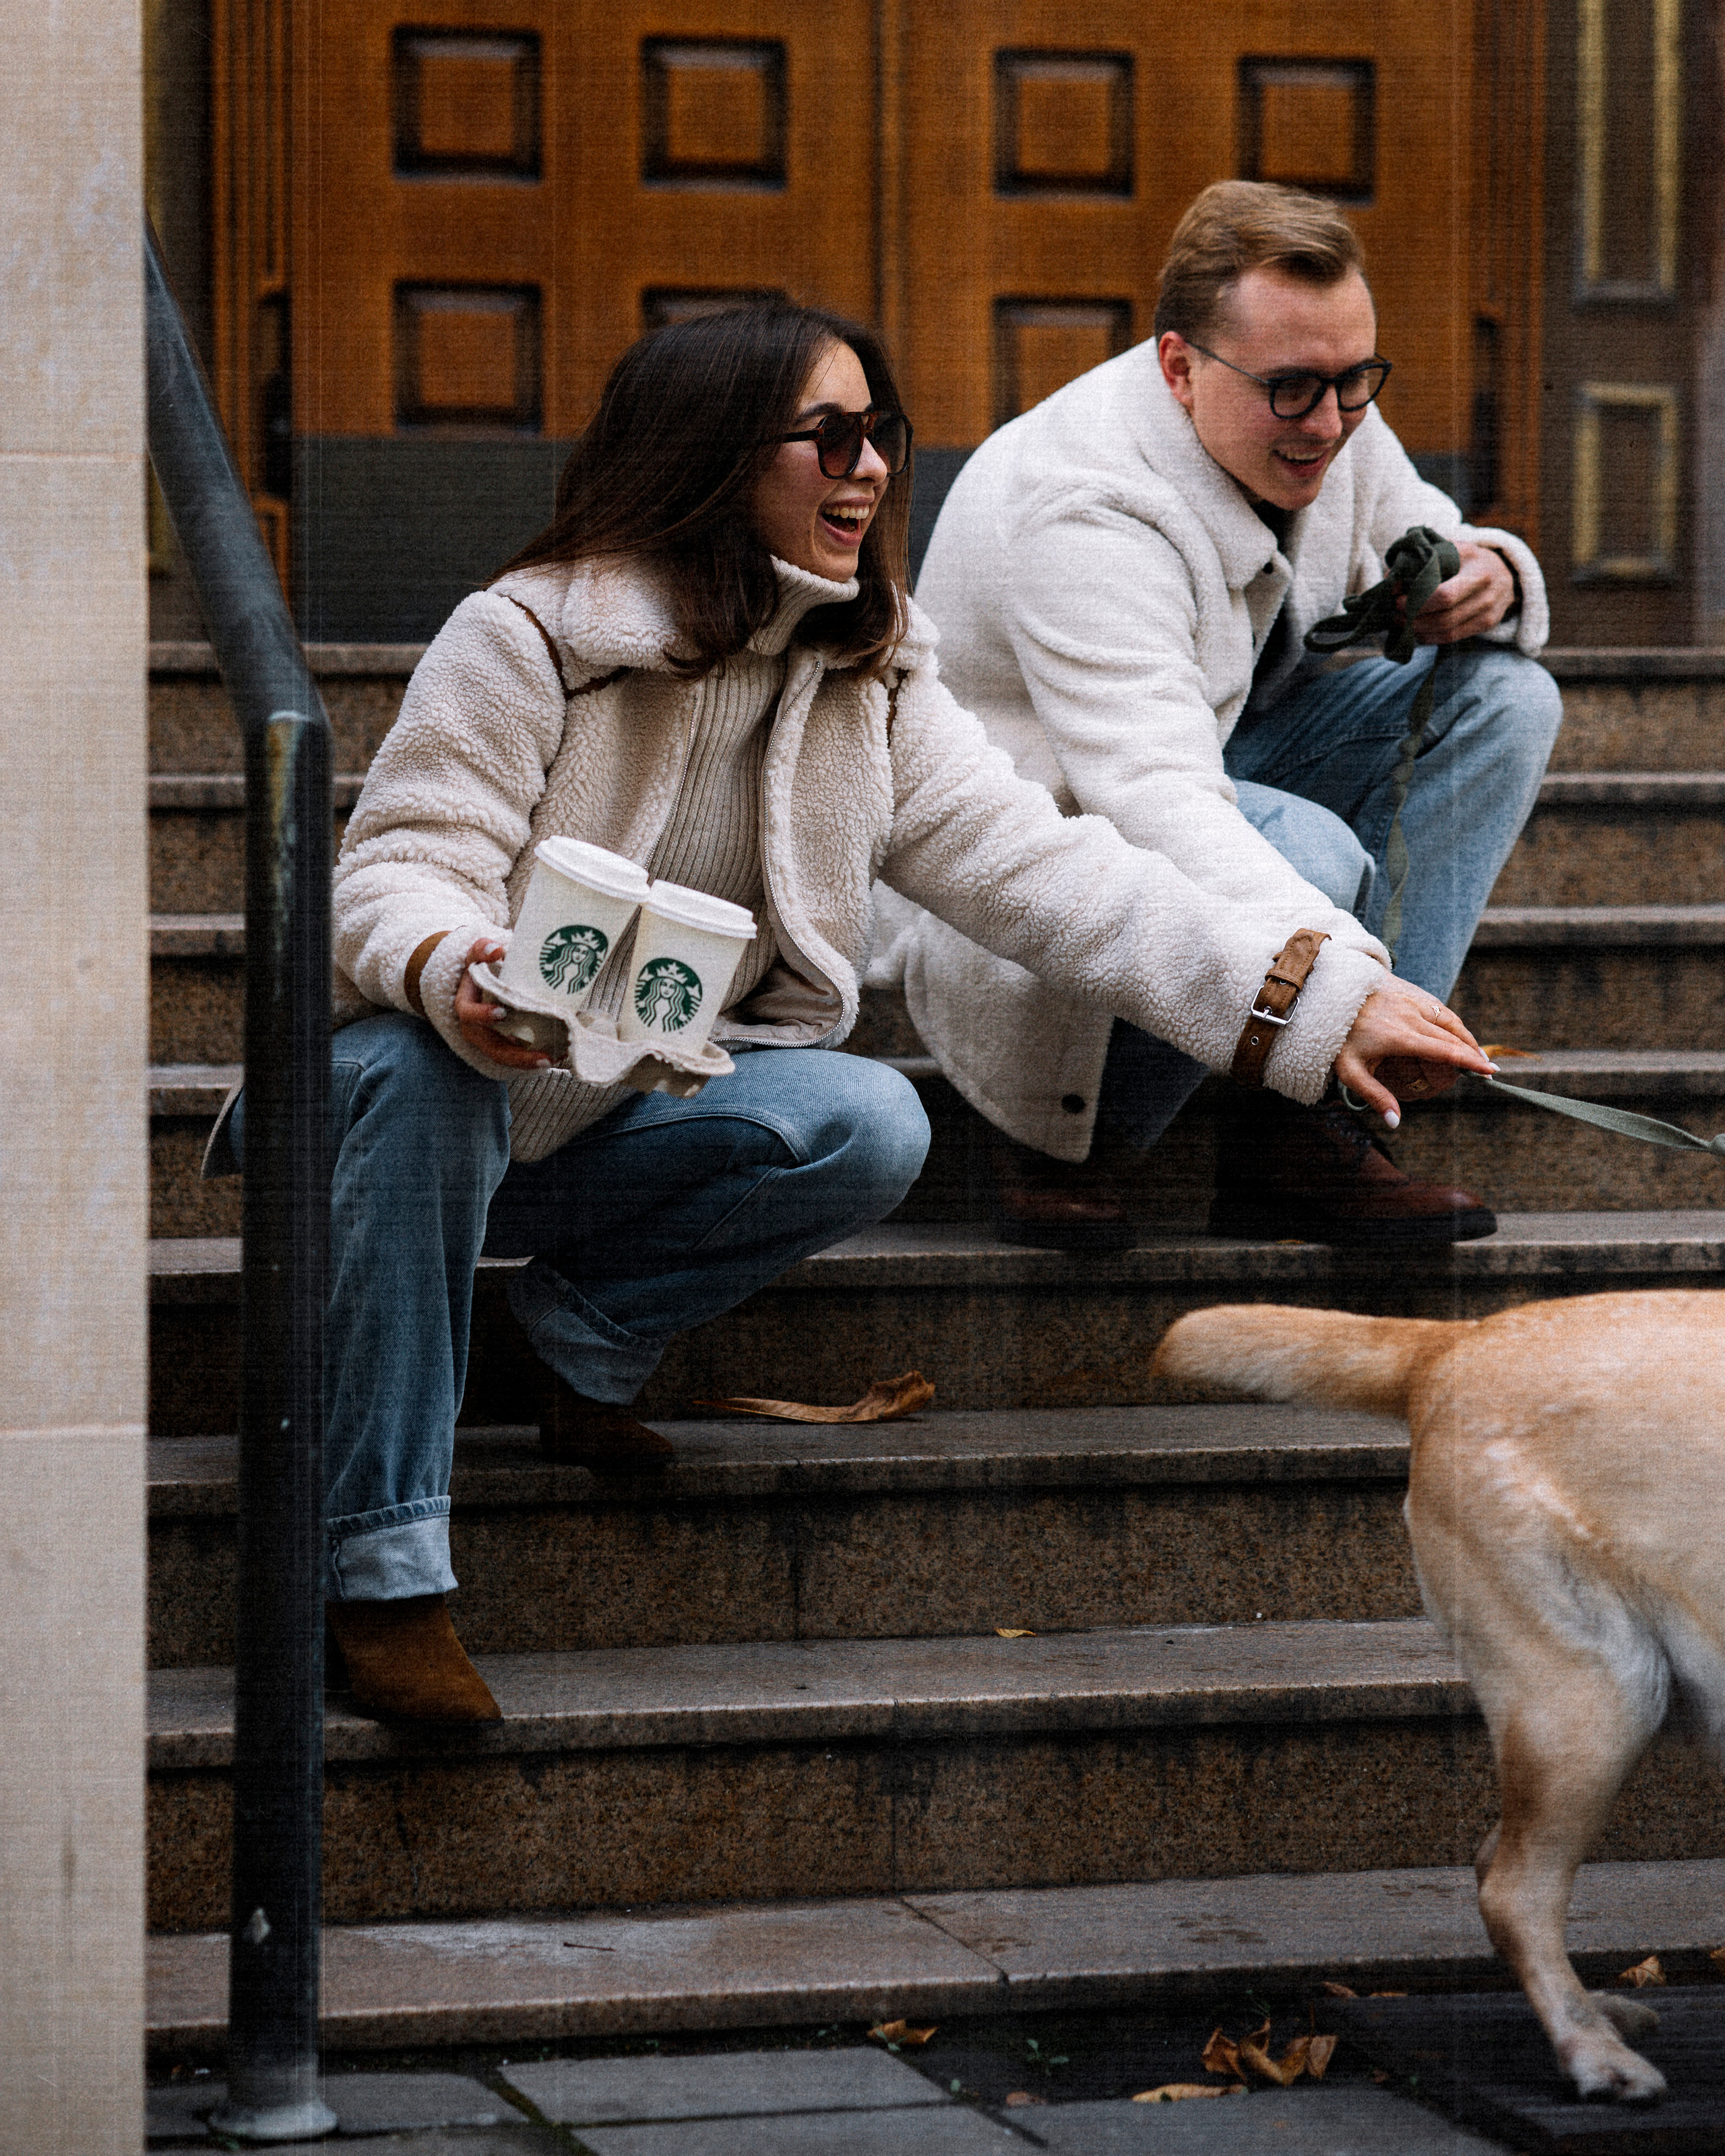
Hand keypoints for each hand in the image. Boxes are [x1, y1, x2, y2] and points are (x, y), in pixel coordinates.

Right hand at [454, 936, 551, 1070]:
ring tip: (553, 1060)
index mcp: (466, 1006)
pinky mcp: (504, 1044)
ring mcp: (490, 1039)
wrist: (481, 980)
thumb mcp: (478, 954)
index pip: (469, 1014)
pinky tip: (558, 1055)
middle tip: (543, 1057)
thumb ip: (482, 948)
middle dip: (517, 1056)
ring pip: (506, 1057)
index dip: (483, 1016)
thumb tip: (496, 949)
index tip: (502, 1013)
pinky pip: (517, 1056)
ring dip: (529, 1062)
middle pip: (492, 1048)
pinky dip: (535, 1058)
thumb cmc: (481, 967)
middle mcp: (476, 1028)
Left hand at [1333, 986, 1494, 1126]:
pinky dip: (1454, 1024)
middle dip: (1472, 1054)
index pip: (1444, 1050)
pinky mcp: (1412, 994)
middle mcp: (1411, 1017)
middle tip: (1487, 1071)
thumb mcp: (1350, 1071)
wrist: (1332, 998)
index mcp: (1400, 1037)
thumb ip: (1374, 1096)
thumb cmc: (1340, 1038)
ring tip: (1477, 1056)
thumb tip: (1395, 1123)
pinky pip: (1441, 1011)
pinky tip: (1458, 1036)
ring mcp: (1413, 1002)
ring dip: (1467, 1038)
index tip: (1489, 1072)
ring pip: (1451, 1021)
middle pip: (1453, 1037)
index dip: (1469, 1061)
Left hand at [1399, 539, 1515, 644]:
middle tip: (1396, 615)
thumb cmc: (1467, 560)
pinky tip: (1418, 630)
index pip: (1445, 595)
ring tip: (1403, 622)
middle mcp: (1487, 592)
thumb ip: (1421, 561)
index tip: (1397, 600)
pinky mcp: (1487, 625)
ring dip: (1419, 630)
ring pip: (1447, 630)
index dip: (1418, 602)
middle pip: (1445, 617)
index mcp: (1477, 570)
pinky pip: (1453, 637)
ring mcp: (1489, 611)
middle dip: (1415, 618)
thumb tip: (1390, 580)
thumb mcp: (1450, 551)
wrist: (1503, 572)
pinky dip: (1430, 637)